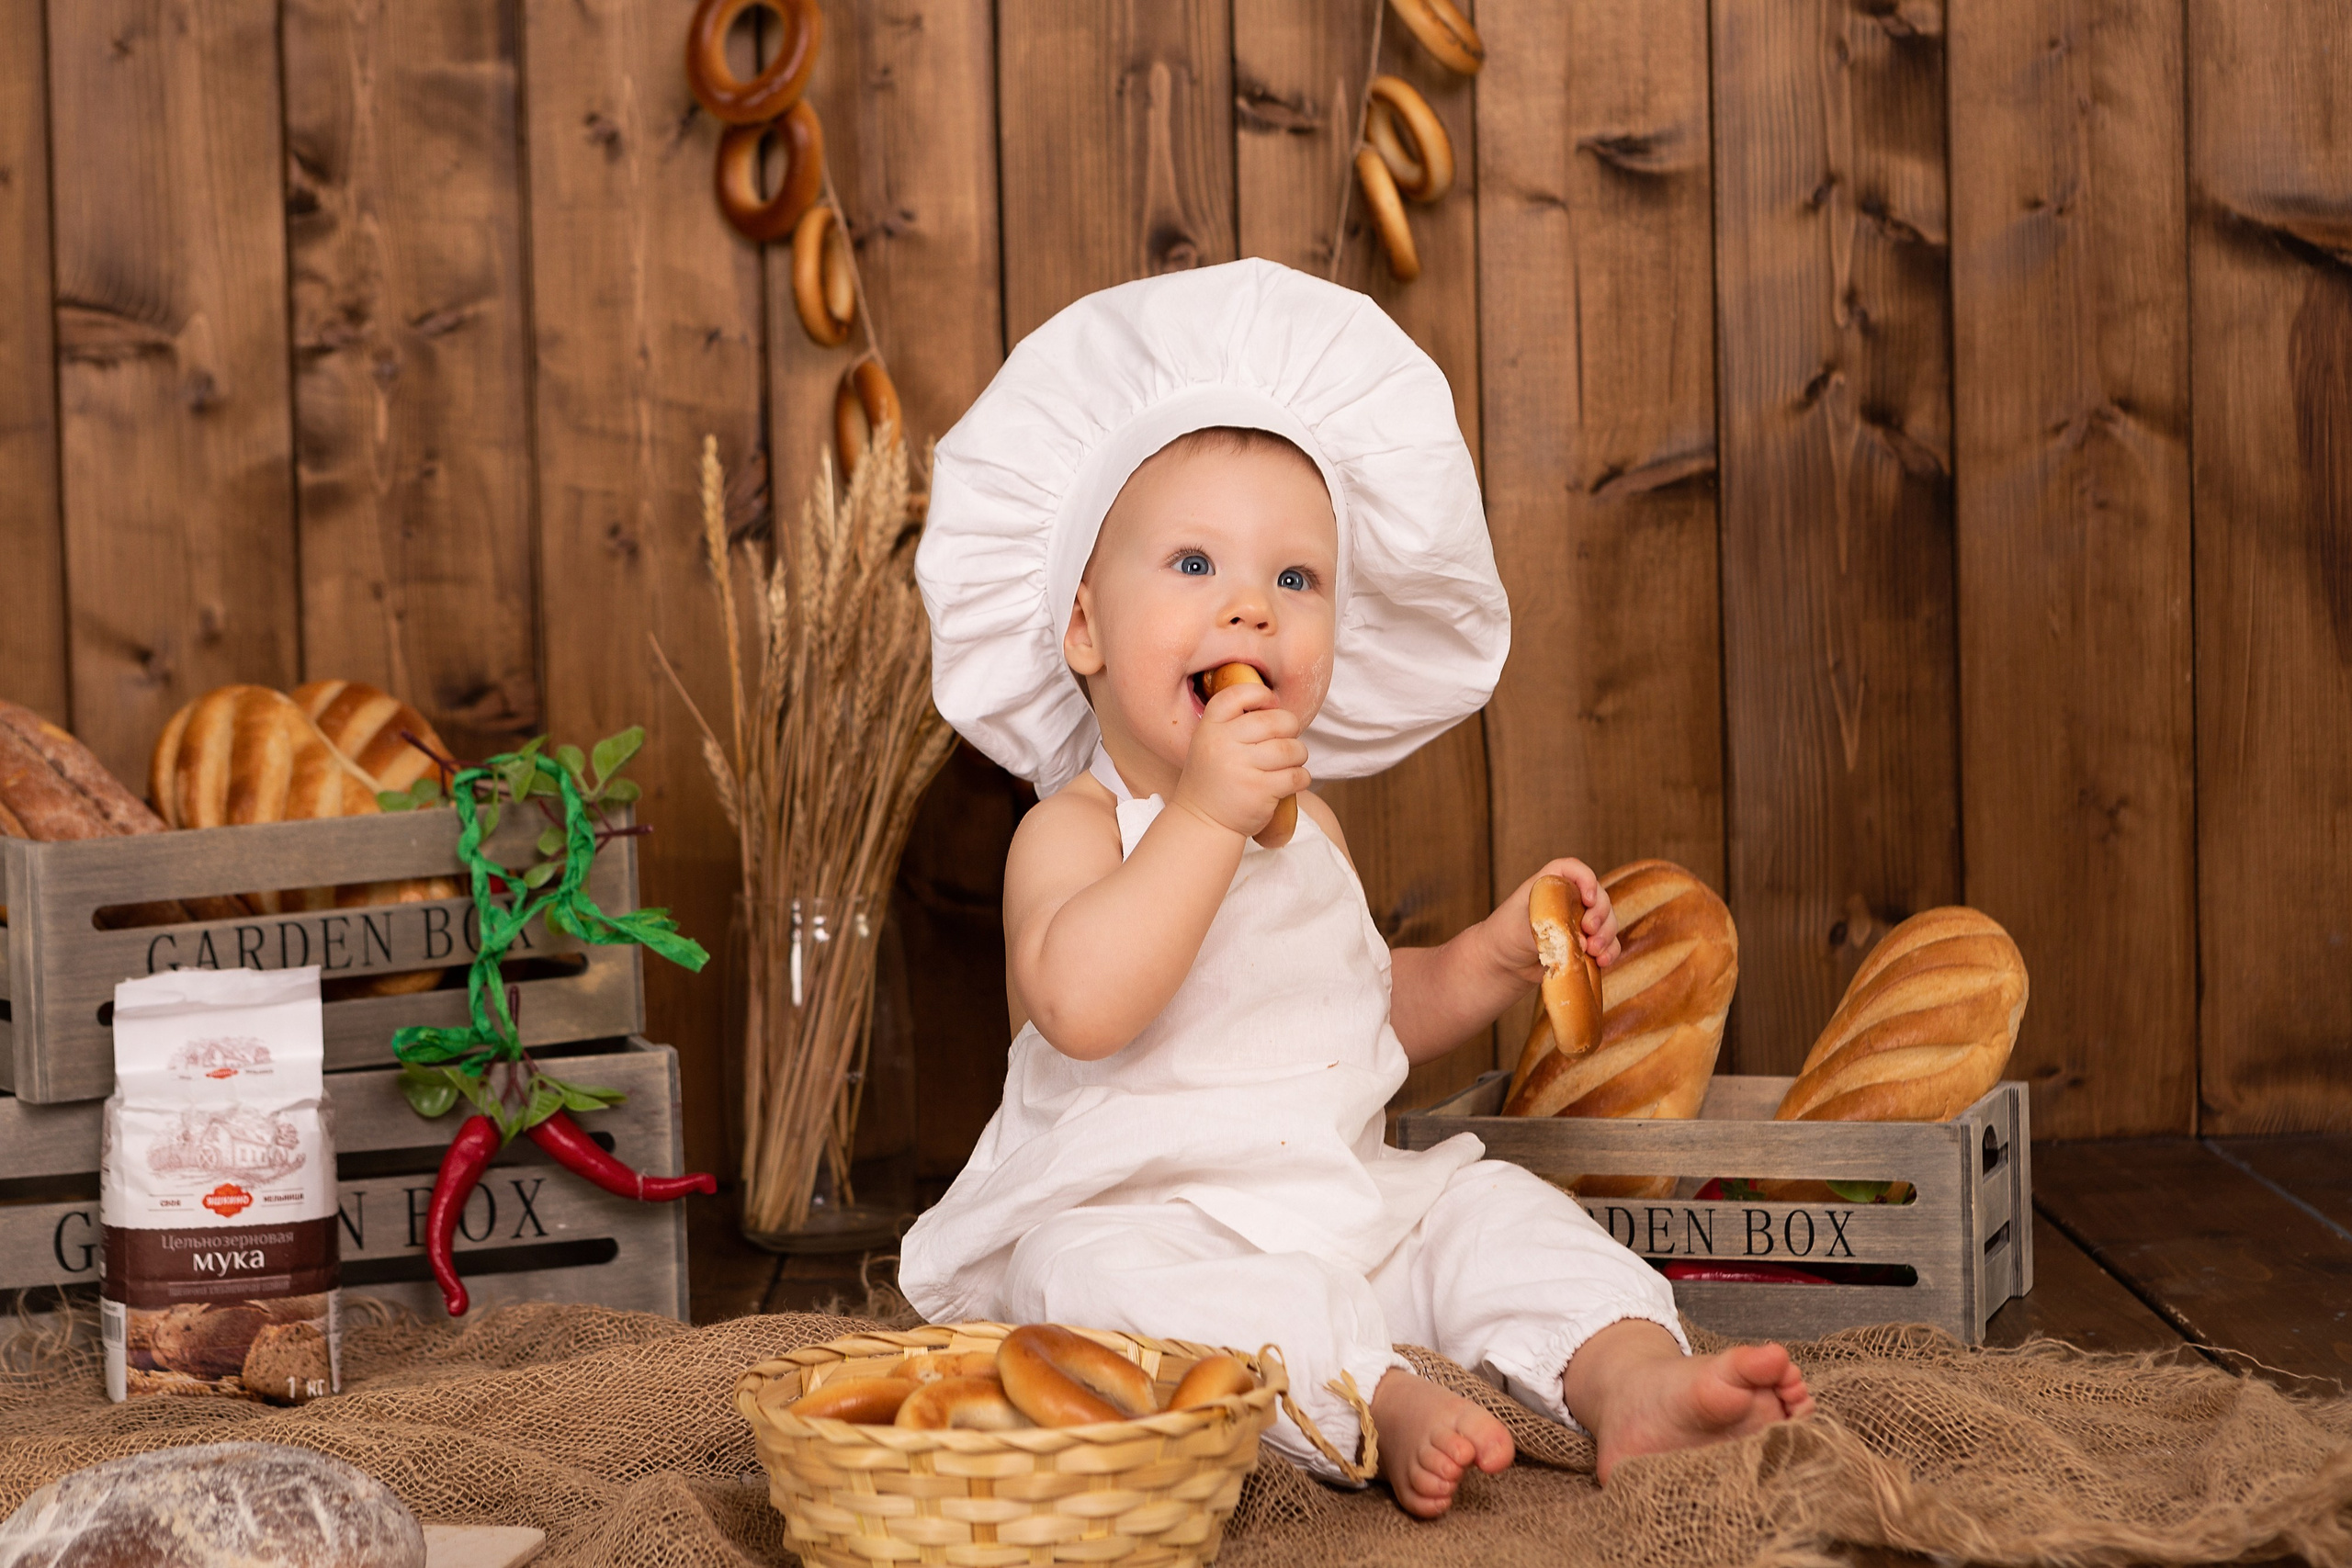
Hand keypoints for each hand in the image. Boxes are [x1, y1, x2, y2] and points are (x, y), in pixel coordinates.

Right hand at [1171, 680, 1309, 838]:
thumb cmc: (1215, 779)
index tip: (1271, 705)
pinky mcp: (1259, 791)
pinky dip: (1301, 777)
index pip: (1237, 694)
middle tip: (1286, 740)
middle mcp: (1223, 744)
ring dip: (1298, 755)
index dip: (1261, 695)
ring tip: (1290, 762)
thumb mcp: (1210, 744)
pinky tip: (1292, 781)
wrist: (1203, 821)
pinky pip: (1297, 775)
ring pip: (1291, 749)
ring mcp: (1241, 768)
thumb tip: (1277, 707)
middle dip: (1290, 728)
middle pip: (1275, 721)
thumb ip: (1234, 724)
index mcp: (1209, 728)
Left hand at [1487, 859, 1620, 980]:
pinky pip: (1608, 943)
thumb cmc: (1507, 934)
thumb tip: (1581, 940)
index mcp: (1551, 883)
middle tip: (1589, 930)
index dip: (1586, 879)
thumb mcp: (1522, 923)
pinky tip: (1602, 961)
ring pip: (1608, 920)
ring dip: (1607, 934)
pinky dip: (1610, 951)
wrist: (1504, 960)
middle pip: (1598, 896)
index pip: (1574, 869)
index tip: (1588, 899)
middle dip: (1600, 913)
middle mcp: (1570, 898)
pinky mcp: (1587, 942)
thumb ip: (1550, 926)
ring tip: (1594, 951)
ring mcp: (1580, 920)